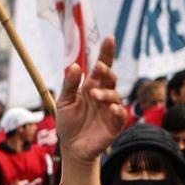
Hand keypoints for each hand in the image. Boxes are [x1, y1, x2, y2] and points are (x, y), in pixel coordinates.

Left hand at [55, 37, 124, 164]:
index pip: (101, 66)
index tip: (109, 38)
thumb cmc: (68, 122)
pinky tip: (111, 108)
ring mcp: (110, 109)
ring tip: (94, 96)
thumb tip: (75, 66)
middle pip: (110, 78)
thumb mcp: (64, 102)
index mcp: (91, 86)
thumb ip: (69, 85)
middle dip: (106, 71)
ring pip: (114, 96)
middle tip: (98, 67)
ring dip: (106, 93)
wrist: (72, 146)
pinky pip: (120, 115)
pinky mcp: (115, 124)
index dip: (106, 52)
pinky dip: (117, 110)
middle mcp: (103, 95)